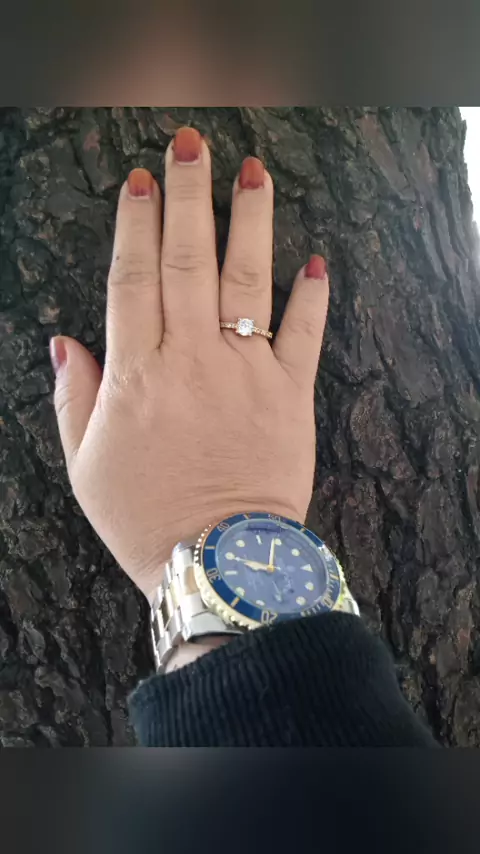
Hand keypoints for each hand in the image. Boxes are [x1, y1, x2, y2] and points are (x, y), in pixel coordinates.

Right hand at [50, 127, 329, 599]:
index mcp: (137, 374)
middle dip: (188, 196)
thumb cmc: (146, 520)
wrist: (220, 564)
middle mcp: (191, 360)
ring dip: (249, 222)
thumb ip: (74, 398)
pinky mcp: (290, 396)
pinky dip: (311, 296)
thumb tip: (64, 342)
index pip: (132, 278)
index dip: (135, 222)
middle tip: (191, 145)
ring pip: (246, 281)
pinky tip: (314, 259)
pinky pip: (303, 335)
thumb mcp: (85, 466)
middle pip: (186, 260)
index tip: (140, 180)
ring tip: (252, 173)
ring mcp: (245, 374)